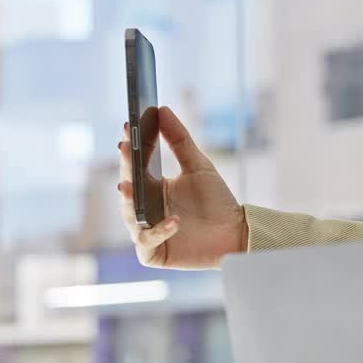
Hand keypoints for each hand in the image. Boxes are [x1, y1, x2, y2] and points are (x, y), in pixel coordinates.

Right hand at [117, 106, 245, 269]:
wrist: (236, 233)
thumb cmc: (217, 201)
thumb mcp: (199, 166)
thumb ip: (180, 140)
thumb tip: (162, 109)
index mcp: (152, 187)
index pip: (134, 165)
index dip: (131, 147)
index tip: (130, 127)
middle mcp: (144, 208)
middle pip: (128, 188)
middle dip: (125, 168)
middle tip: (125, 150)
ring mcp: (146, 231)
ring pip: (129, 216)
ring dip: (129, 201)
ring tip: (128, 185)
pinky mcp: (154, 253)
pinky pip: (147, 242)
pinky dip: (158, 231)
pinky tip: (174, 220)